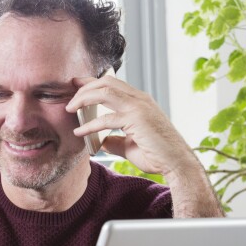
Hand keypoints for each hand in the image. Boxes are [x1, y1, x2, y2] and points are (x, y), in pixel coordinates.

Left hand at [67, 75, 197, 177]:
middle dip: (84, 88)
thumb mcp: (130, 145)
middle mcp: (140, 99)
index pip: (112, 83)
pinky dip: (89, 125)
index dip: (91, 82)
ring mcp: (139, 107)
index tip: (75, 85)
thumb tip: (101, 141)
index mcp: (140, 101)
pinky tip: (79, 132)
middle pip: (106, 82)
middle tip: (68, 100)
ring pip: (104, 92)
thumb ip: (115, 140)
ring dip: (83, 98)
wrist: (177, 164)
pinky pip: (106, 118)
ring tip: (70, 109)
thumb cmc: (157, 155)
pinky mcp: (136, 119)